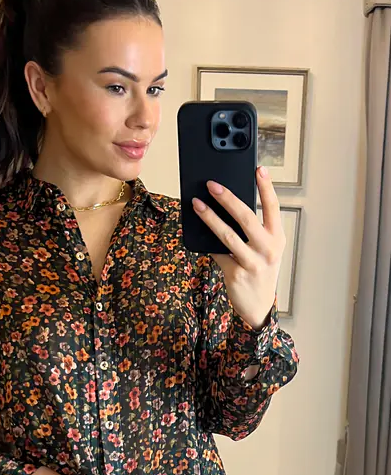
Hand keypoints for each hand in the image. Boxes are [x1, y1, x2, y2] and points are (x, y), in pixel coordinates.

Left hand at [192, 166, 284, 329]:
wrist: (258, 306)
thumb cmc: (259, 271)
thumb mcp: (264, 250)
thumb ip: (252, 231)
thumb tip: (225, 207)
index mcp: (277, 238)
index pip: (273, 207)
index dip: (266, 187)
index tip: (259, 169)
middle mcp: (268, 249)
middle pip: (246, 217)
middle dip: (227, 198)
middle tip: (211, 184)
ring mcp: (253, 262)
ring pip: (227, 234)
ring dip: (209, 217)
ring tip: (197, 204)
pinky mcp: (237, 274)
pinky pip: (218, 253)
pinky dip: (207, 243)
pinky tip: (197, 230)